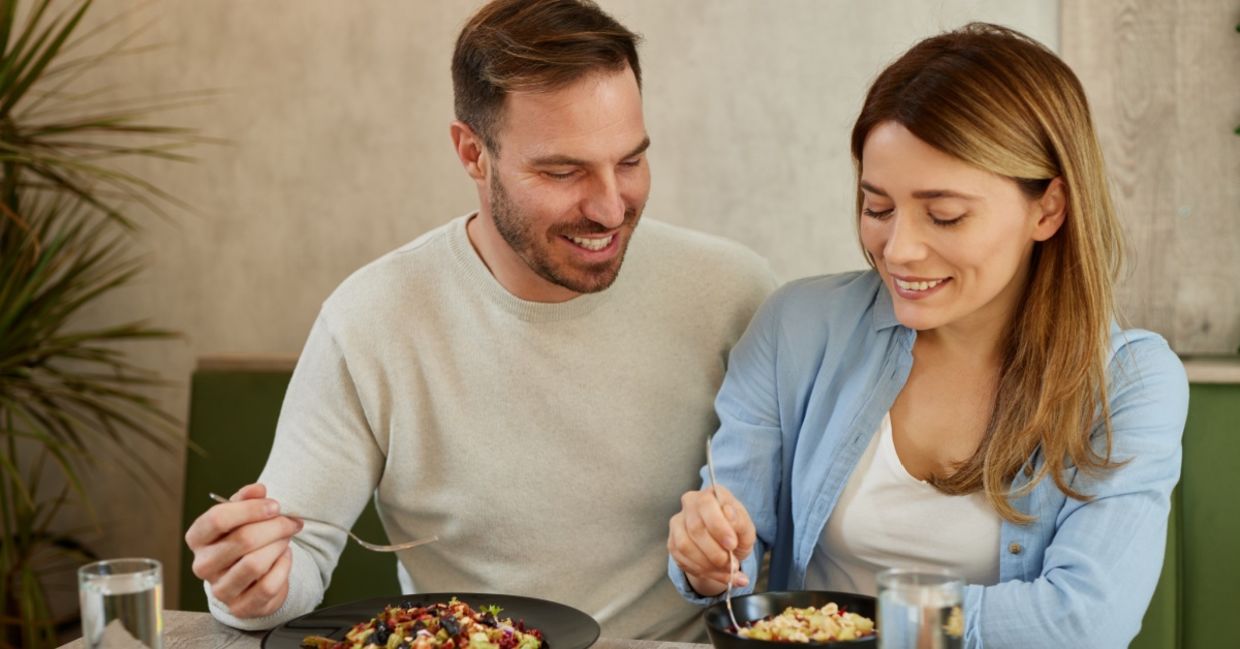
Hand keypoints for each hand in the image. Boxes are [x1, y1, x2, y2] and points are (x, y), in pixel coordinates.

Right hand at [184, 483, 302, 617]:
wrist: (252, 575)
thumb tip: (258, 490)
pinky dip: (283, 567)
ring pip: (255, 564)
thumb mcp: (242, 515)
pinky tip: (285, 558)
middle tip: (290, 522)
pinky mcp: (240, 607)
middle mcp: (203, 565)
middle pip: (242, 540)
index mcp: (198, 538)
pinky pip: (268, 585)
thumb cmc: (243, 538)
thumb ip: (248, 499)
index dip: (251, 509)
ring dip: (279, 546)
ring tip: (286, 539)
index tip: (275, 506)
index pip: (217, 519)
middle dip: (274, 527)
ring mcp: (220, 589)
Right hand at [668, 484, 755, 596]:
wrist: (725, 546)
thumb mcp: (746, 528)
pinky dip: (701, 571)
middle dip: (715, 552)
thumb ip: (740, 522)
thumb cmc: (736, 532)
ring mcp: (678, 523)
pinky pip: (681, 559)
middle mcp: (690, 503)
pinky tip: (716, 573)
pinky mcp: (672, 543)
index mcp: (710, 494)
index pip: (706, 505)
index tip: (732, 545)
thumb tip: (729, 514)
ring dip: (708, 565)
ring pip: (685, 546)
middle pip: (695, 528)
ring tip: (727, 572)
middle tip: (732, 565)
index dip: (718, 526)